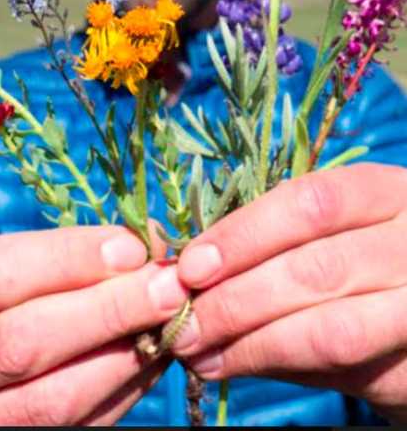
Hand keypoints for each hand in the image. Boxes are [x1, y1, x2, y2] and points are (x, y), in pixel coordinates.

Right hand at [0, 225, 188, 425]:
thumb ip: (55, 265)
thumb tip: (139, 247)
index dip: (65, 258)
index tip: (131, 246)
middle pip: (19, 343)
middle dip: (106, 309)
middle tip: (168, 286)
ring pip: (50, 401)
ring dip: (123, 356)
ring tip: (171, 321)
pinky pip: (74, 429)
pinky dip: (121, 391)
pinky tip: (151, 357)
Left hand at [173, 163, 406, 422]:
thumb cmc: (354, 270)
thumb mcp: (317, 241)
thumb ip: (262, 251)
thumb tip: (177, 272)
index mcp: (382, 193)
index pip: (312, 202)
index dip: (245, 234)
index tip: (190, 266)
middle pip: (317, 266)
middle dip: (236, 297)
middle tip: (179, 320)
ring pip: (330, 326)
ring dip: (248, 340)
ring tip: (194, 348)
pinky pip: (342, 368)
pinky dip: (273, 364)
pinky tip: (229, 363)